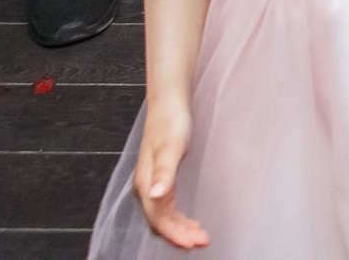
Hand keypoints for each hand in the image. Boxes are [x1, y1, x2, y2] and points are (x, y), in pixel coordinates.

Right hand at [135, 103, 208, 248]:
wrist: (168, 103)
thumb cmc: (171, 122)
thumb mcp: (171, 147)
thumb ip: (164, 173)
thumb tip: (155, 196)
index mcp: (146, 183)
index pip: (159, 219)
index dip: (176, 234)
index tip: (195, 244)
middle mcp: (145, 188)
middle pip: (159, 222)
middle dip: (179, 236)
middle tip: (203, 242)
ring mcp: (151, 184)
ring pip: (162, 218)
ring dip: (179, 230)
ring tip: (199, 237)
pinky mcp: (159, 179)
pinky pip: (165, 209)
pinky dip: (176, 220)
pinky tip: (189, 222)